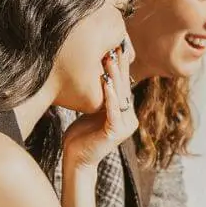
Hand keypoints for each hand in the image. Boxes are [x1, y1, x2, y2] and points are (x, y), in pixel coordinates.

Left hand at [61, 44, 137, 177]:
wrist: (76, 160)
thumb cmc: (80, 137)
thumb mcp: (91, 111)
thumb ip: (99, 98)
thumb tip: (97, 76)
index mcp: (124, 113)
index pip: (123, 85)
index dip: (120, 67)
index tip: (116, 47)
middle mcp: (129, 118)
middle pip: (124, 87)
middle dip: (119, 66)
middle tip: (115, 46)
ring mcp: (125, 126)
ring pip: (119, 95)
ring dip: (114, 75)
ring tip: (109, 58)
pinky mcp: (116, 132)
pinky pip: (112, 109)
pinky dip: (109, 95)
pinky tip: (105, 81)